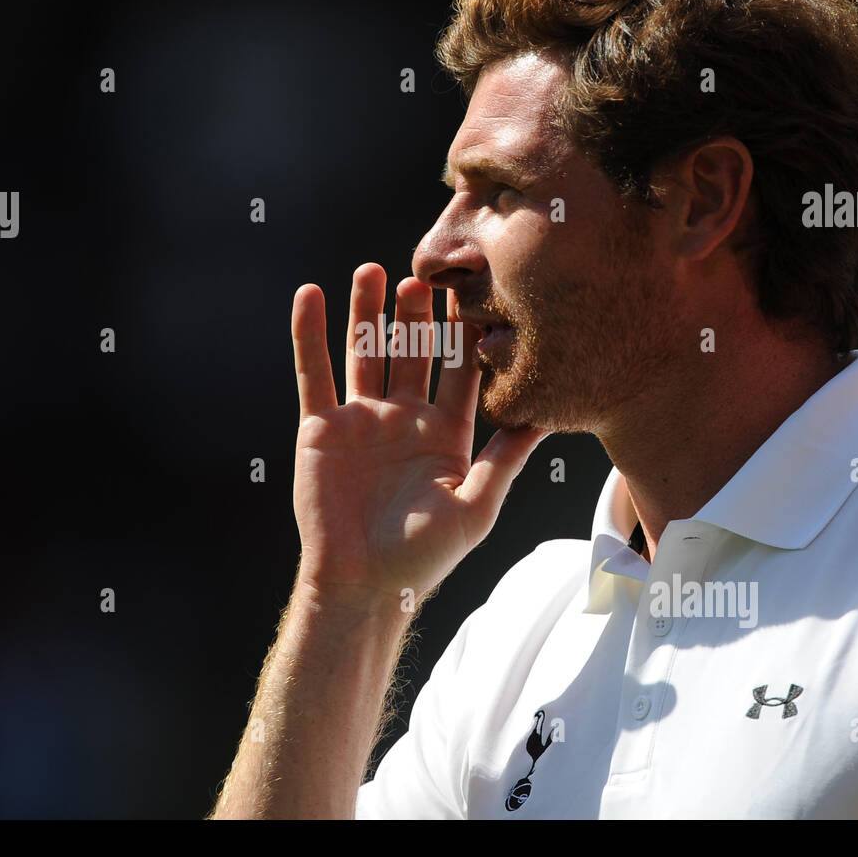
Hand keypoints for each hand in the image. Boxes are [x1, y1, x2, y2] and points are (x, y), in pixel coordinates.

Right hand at [290, 263, 546, 607]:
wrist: (361, 585)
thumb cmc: (423, 556)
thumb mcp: (476, 507)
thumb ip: (506, 459)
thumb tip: (547, 416)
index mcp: (446, 433)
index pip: (458, 371)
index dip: (464, 333)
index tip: (475, 291)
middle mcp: (405, 419)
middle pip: (412, 352)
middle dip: (417, 314)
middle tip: (424, 273)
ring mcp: (362, 420)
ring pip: (365, 352)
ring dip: (366, 313)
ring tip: (371, 271)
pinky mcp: (321, 427)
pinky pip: (314, 374)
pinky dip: (310, 335)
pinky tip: (310, 295)